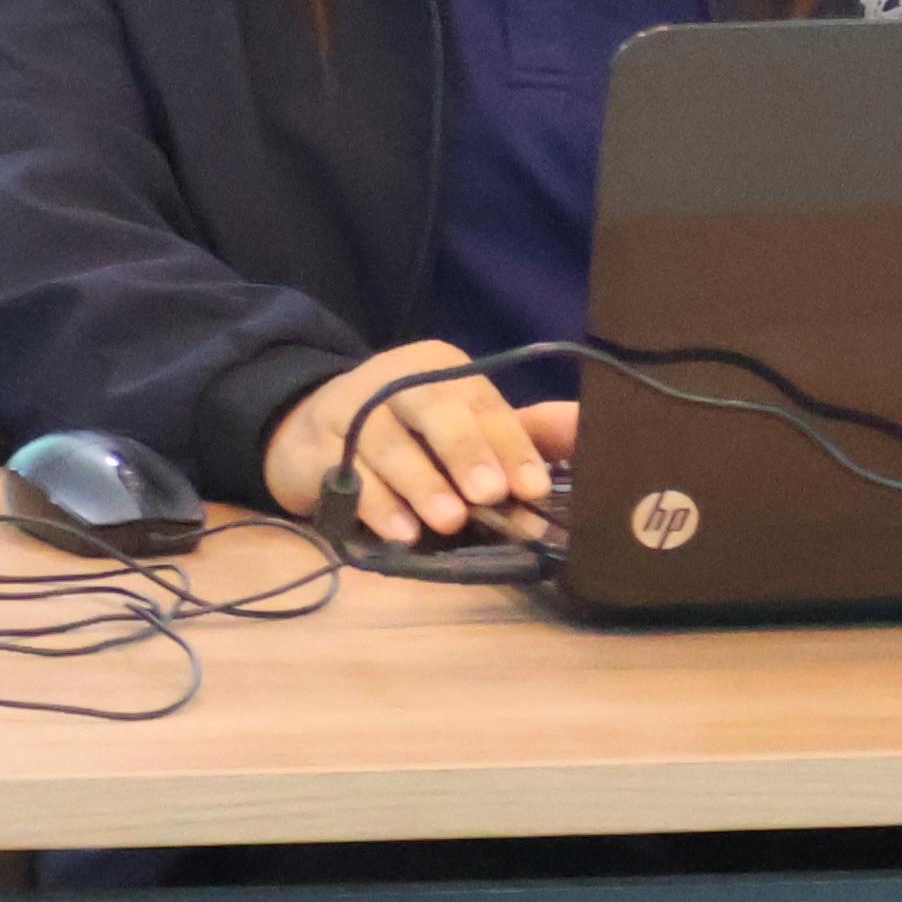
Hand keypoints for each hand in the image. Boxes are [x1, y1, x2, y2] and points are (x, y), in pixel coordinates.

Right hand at [267, 344, 574, 543]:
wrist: (311, 430)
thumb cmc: (409, 434)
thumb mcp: (463, 425)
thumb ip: (524, 433)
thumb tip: (591, 426)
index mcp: (438, 369)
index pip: (480, 401)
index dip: (510, 444)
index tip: (533, 487)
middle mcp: (392, 381)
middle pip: (431, 407)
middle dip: (465, 450)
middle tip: (489, 494)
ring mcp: (347, 410)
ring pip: (386, 442)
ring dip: (420, 483)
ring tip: (447, 521)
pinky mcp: (314, 448)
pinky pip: (346, 475)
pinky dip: (375, 504)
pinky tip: (401, 532)